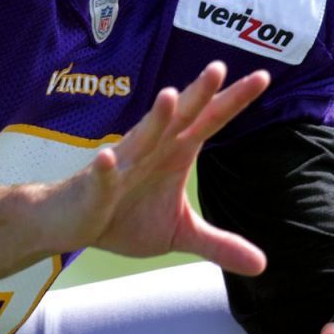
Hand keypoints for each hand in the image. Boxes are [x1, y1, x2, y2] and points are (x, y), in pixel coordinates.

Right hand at [47, 61, 270, 274]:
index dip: (233, 100)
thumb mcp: (179, 233)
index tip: (263, 78)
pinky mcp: (96, 188)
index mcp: (175, 152)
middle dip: (198, 94)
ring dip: (154, 118)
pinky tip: (108, 158)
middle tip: (219, 68)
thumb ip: (219, 243)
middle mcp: (152, 149)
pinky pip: (101, 178)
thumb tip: (262, 265)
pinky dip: (105, 169)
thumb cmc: (124, 217)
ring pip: (141, 137)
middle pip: (180, 117)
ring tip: (170, 96)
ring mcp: (122, 166)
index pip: (209, 121)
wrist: (71, 224)